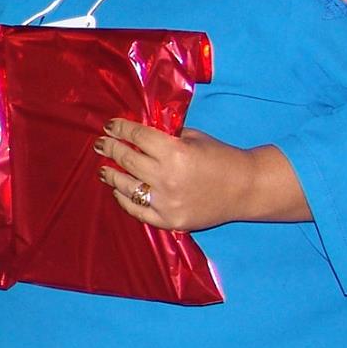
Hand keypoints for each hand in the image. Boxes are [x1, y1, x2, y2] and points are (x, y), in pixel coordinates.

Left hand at [93, 119, 309, 230]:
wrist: (245, 189)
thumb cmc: (220, 157)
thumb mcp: (193, 137)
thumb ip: (165, 136)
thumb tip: (137, 132)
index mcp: (175, 152)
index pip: (137, 137)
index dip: (120, 129)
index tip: (110, 126)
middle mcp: (166, 178)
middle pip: (127, 160)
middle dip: (110, 149)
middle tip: (100, 144)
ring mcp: (166, 202)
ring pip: (127, 187)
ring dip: (111, 176)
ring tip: (103, 169)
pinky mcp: (169, 221)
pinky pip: (137, 211)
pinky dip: (125, 200)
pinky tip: (119, 191)